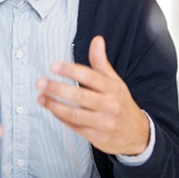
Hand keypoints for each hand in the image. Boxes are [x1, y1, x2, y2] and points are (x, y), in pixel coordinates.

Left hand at [36, 36, 148, 155]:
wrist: (138, 134)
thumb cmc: (120, 103)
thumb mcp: (115, 81)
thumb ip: (101, 62)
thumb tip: (97, 39)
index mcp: (113, 88)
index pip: (90, 77)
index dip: (70, 70)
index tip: (53, 66)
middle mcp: (110, 106)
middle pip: (80, 96)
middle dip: (57, 89)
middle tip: (40, 82)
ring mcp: (104, 123)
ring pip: (74, 114)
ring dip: (54, 106)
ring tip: (40, 97)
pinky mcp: (97, 138)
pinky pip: (74, 127)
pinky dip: (60, 118)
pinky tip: (51, 109)